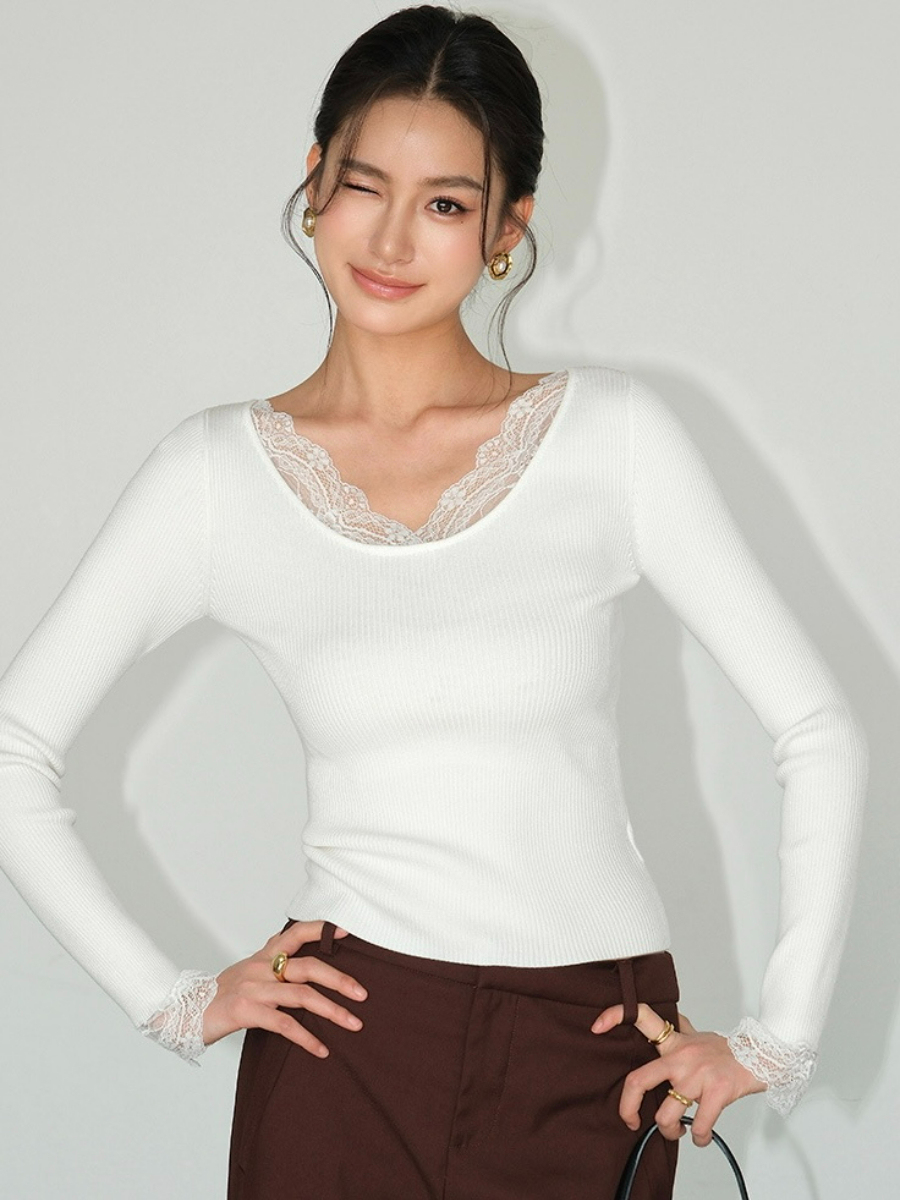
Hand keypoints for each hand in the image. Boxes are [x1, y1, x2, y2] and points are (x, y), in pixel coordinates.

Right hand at [202, 919, 367, 1057]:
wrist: (183, 1012)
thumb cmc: (222, 995)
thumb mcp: (250, 973)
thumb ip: (276, 967)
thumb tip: (312, 971)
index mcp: (264, 954)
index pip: (297, 933)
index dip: (322, 929)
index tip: (348, 931)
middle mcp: (261, 967)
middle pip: (309, 967)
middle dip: (340, 980)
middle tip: (363, 993)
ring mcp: (253, 988)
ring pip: (301, 995)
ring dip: (332, 1011)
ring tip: (353, 1024)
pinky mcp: (246, 1011)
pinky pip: (284, 1025)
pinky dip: (307, 1038)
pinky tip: (322, 1050)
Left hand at [591, 1002, 765, 1145]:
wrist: (762, 1054)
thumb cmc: (725, 1050)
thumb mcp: (697, 1034)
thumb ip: (677, 1030)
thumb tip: (663, 1018)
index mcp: (674, 1041)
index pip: (639, 1016)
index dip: (613, 1017)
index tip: (596, 1027)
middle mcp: (681, 1056)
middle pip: (638, 1081)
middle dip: (628, 1108)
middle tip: (630, 1121)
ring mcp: (698, 1075)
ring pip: (666, 1114)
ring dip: (669, 1131)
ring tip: (676, 1131)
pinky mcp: (717, 1092)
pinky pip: (699, 1125)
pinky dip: (698, 1138)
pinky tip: (699, 1137)